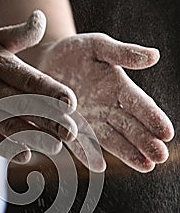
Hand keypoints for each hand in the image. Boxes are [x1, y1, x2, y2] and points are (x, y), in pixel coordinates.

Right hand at [0, 11, 77, 162]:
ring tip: (55, 146)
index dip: (51, 91)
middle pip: (24, 106)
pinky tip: (25, 155)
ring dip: (33, 137)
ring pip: (9, 126)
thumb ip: (21, 34)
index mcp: (0, 65)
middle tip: (71, 132)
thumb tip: (41, 18)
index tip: (71, 102)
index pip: (29, 80)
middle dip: (49, 120)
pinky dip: (7, 149)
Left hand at [38, 33, 173, 171]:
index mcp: (119, 88)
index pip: (140, 105)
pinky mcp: (69, 129)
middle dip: (146, 142)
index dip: (154, 118)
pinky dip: (88, 154)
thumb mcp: (99, 46)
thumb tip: (155, 56)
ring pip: (111, 140)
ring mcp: (89, 121)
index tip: (167, 133)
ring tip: (145, 166)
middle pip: (130, 127)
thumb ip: (123, 54)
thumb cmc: (75, 52)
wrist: (44, 61)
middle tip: (161, 157)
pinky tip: (99, 166)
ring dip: (128, 154)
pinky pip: (80, 143)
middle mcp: (107, 109)